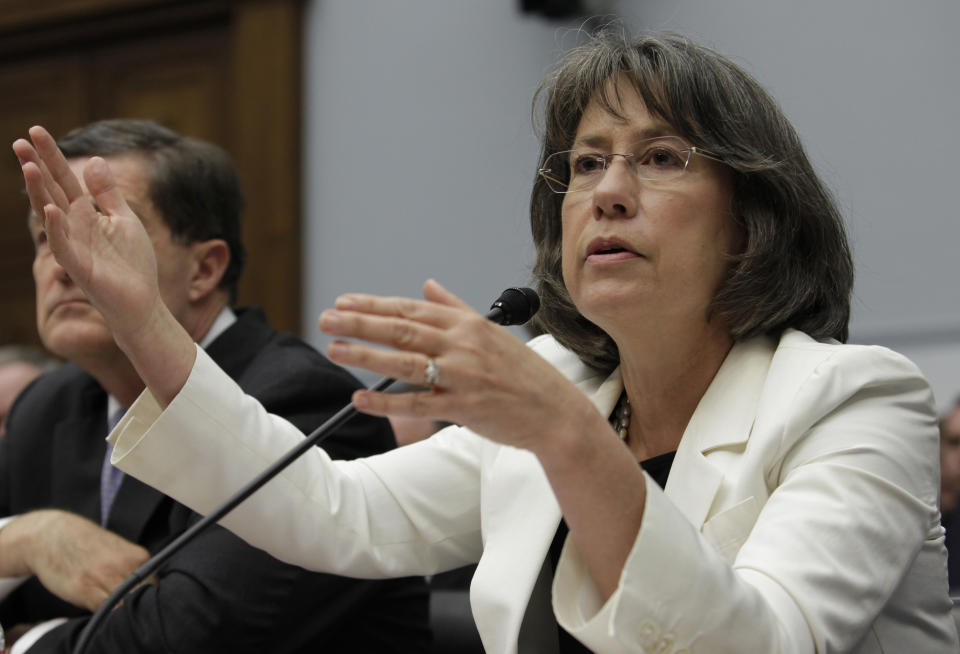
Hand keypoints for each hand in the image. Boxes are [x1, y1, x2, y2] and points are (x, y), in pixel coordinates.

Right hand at [0, 510, 148, 611]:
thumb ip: (134, 569)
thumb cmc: (86, 543)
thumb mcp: (119, 551)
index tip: (140, 598)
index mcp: (138, 557)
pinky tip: (98, 606)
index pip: (156, 586)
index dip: (149, 596)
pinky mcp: (84, 589)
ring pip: (125, 606)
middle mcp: (125, 566)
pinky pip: (104, 611)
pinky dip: (105, 614)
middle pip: (143, 597)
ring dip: (120, 609)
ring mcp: (105, 578)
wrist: (52, 534)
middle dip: (137, 603)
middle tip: (124, 601)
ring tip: (109, 602)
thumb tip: (147, 591)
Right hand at [13, 127, 195, 406]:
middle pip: (51, 192)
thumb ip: (108, 193)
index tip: (35, 131)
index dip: (51, 157)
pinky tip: (50, 208)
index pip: (64, 180)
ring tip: (29, 166)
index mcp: (85, 215)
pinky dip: (57, 228)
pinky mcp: (80, 267)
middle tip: (19, 141)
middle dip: (36, 167)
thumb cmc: (133, 264)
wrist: (141, 302)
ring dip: (40, 191)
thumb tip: (95, 160)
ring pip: (52, 215)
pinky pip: (64, 246)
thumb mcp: (124, 220)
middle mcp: (74, 228)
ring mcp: (74, 247)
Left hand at [319, 279, 604, 455]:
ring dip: (366, 356)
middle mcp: (461, 346)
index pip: (411, 310)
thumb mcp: (491, 331)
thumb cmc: (521, 372)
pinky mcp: (463, 407)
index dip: (374, 305)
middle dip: (361, 323)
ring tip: (335, 349)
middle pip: (402, 330)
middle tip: (327, 319)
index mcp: (466, 325)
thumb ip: (455, 308)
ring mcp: (462, 377)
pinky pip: (418, 403)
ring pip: (405, 363)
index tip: (344, 302)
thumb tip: (428, 285)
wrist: (554, 410)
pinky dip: (387, 402)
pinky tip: (360, 398)